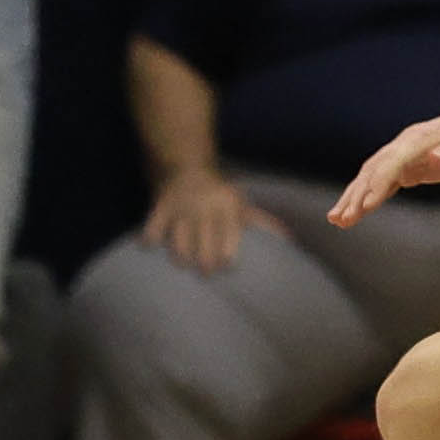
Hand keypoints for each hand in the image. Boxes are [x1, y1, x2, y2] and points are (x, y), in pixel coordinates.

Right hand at [143, 167, 276, 273]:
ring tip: (185, 264)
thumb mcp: (241, 206)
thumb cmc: (220, 196)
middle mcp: (206, 208)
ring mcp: (182, 207)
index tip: (226, 265)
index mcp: (229, 208)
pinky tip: (153, 246)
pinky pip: (153, 230)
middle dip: (206, 267)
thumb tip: (289, 241)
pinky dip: (150, 241)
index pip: (229, 245)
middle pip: (205, 252)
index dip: (227, 261)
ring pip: (179, 246)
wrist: (186, 168)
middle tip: (206, 271)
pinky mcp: (161, 206)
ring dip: (181, 260)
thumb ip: (264, 223)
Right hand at [330, 106, 439, 224]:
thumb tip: (434, 158)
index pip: (394, 164)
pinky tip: (356, 209)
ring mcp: (408, 150)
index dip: (378, 186)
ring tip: (337, 220)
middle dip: (356, 195)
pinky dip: (366, 193)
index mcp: (425, 138)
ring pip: (373, 174)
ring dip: (354, 196)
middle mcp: (410, 142)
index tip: (363, 207)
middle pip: (375, 169)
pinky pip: (383, 178)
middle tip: (340, 220)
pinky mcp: (412, 161)